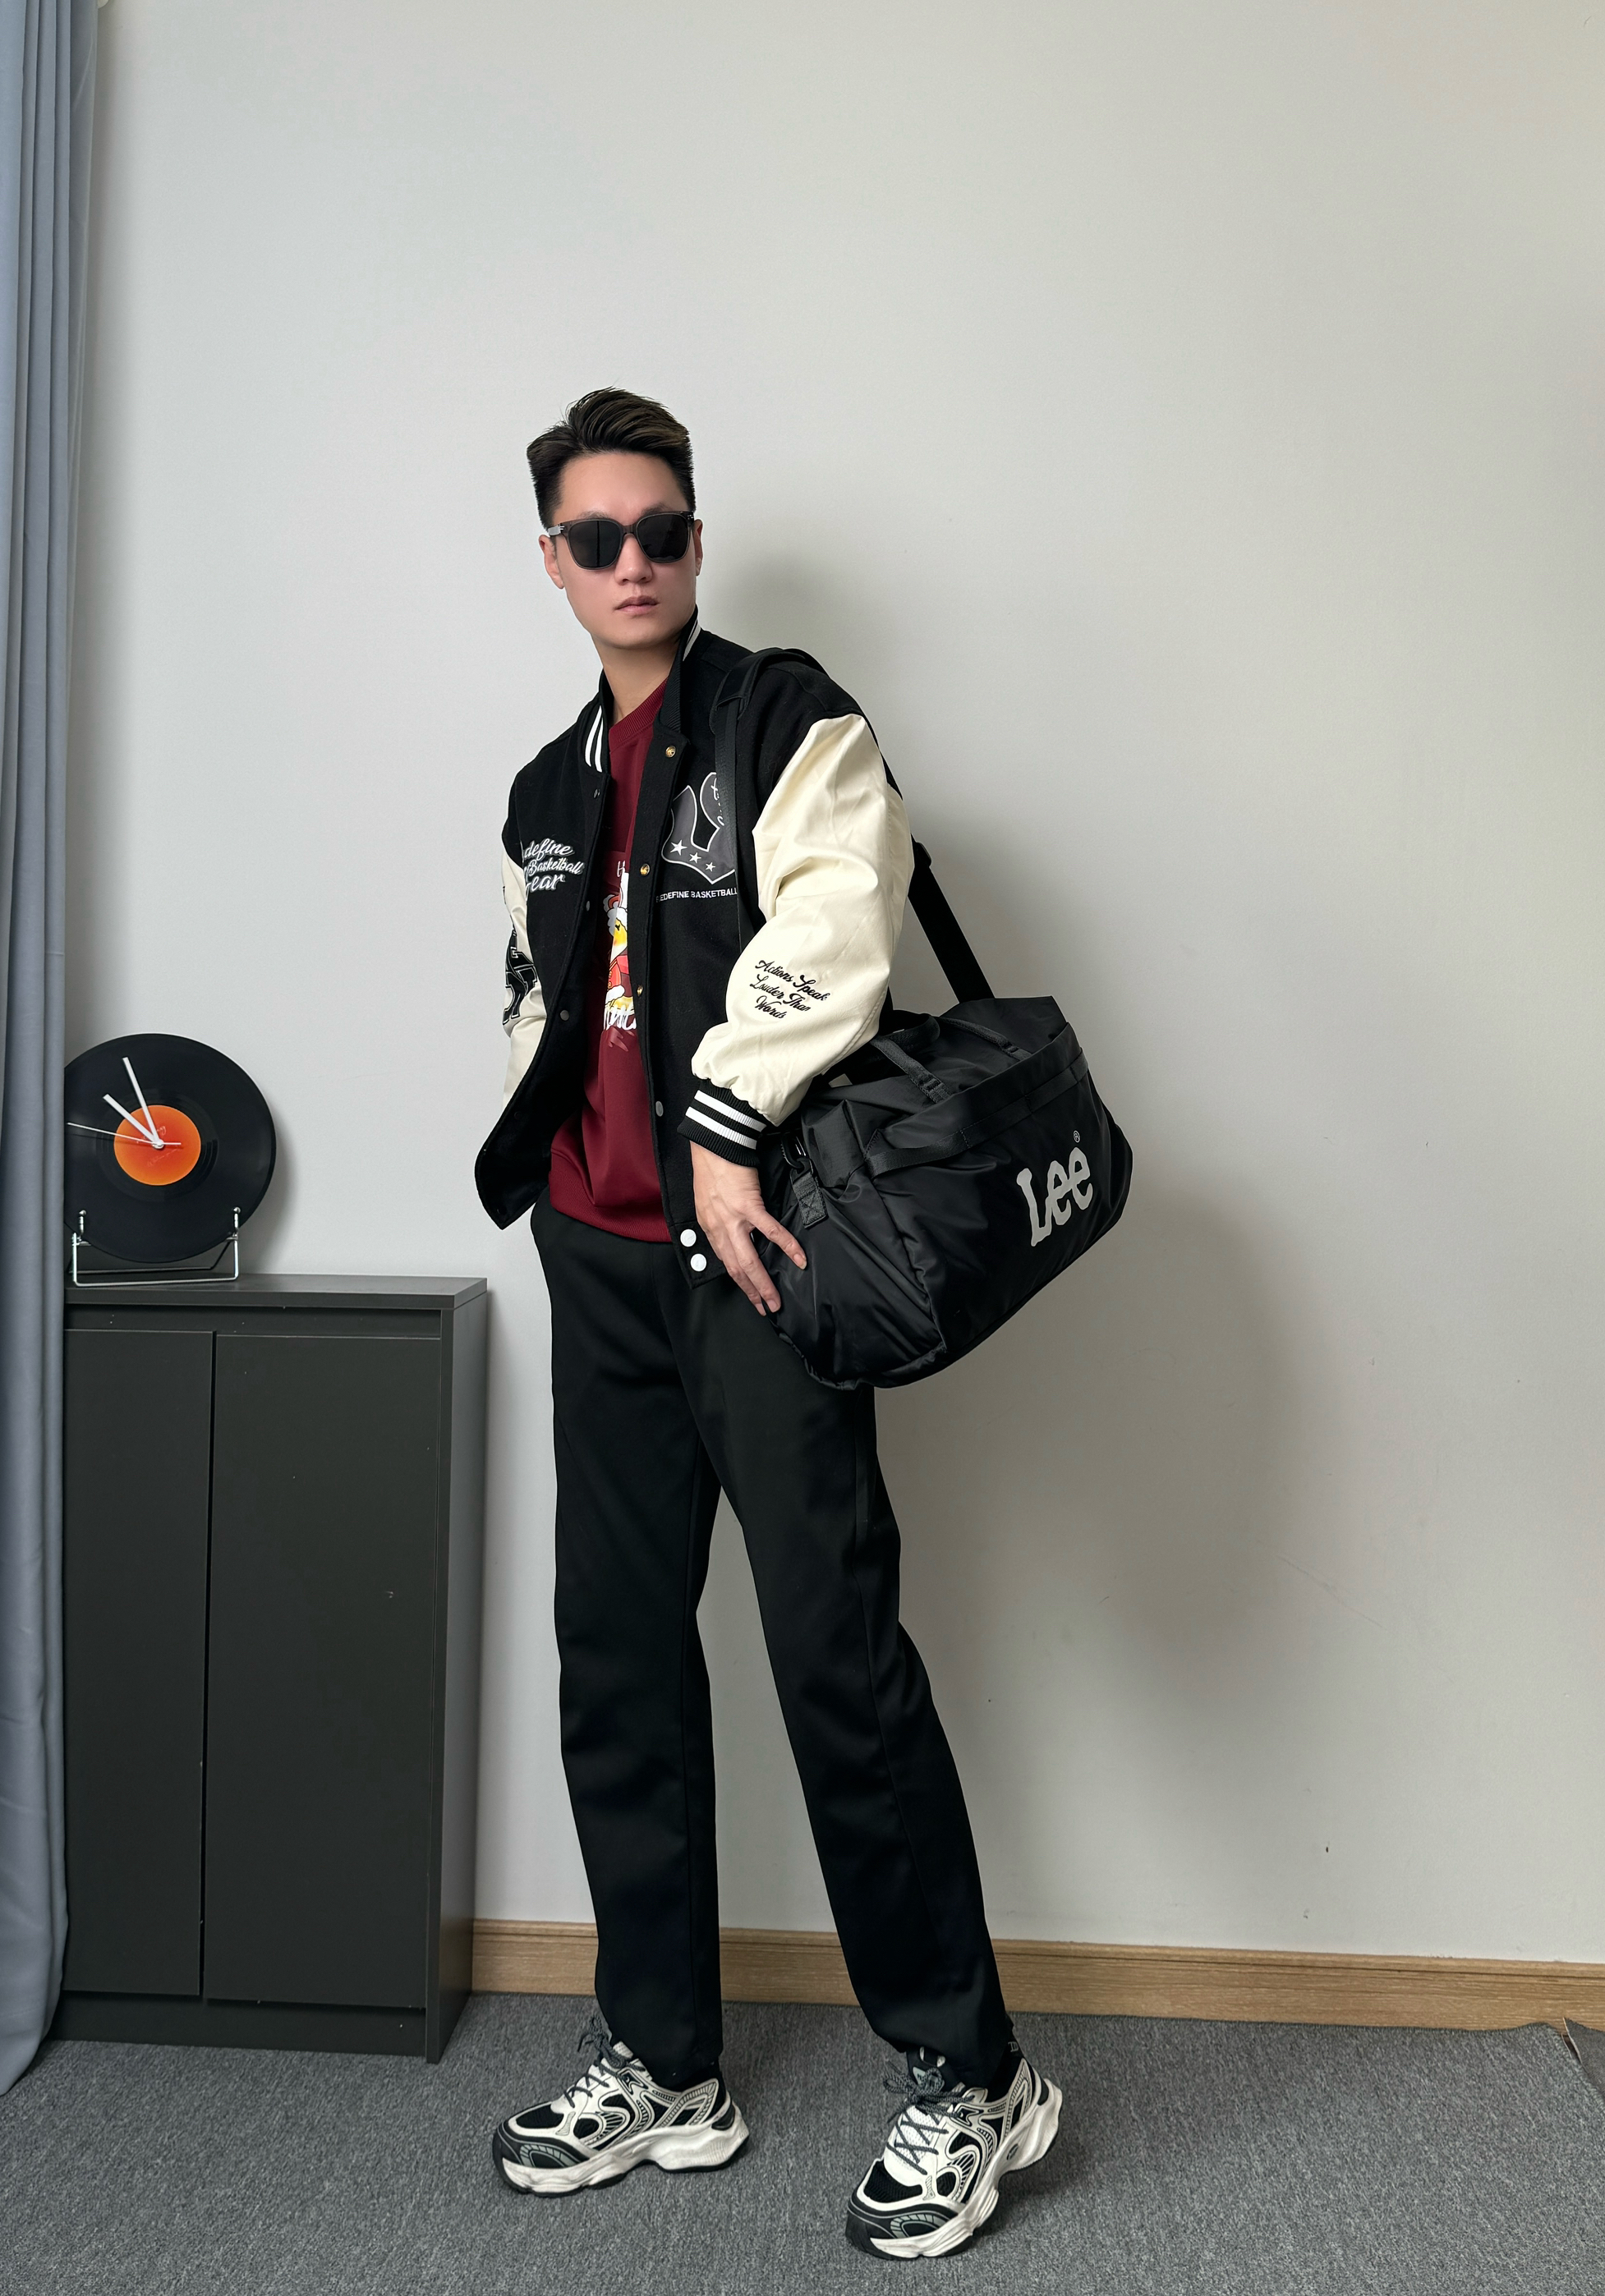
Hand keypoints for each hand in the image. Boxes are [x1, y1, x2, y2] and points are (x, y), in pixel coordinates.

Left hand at [690, 1141, 806, 1314]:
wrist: (715, 1145)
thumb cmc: (712, 1169)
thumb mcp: (706, 1202)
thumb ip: (718, 1221)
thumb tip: (731, 1235)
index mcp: (710, 1228)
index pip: (725, 1262)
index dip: (738, 1282)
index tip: (750, 1296)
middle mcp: (720, 1229)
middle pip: (737, 1269)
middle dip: (751, 1292)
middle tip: (765, 1308)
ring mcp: (734, 1219)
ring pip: (750, 1260)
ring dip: (763, 1283)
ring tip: (775, 1298)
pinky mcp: (749, 1206)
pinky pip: (770, 1231)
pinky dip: (786, 1246)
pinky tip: (798, 1258)